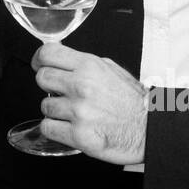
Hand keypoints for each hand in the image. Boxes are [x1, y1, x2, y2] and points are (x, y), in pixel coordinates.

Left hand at [33, 45, 146, 164]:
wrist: (150, 130)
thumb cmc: (134, 103)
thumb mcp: (112, 70)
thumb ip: (85, 64)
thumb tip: (62, 60)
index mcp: (90, 67)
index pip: (48, 53)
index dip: (39, 59)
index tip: (39, 64)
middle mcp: (81, 86)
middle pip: (41, 78)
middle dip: (48, 86)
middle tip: (60, 92)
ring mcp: (78, 111)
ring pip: (44, 106)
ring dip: (55, 111)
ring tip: (74, 113)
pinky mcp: (78, 135)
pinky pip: (47, 128)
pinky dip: (55, 129)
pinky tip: (70, 127)